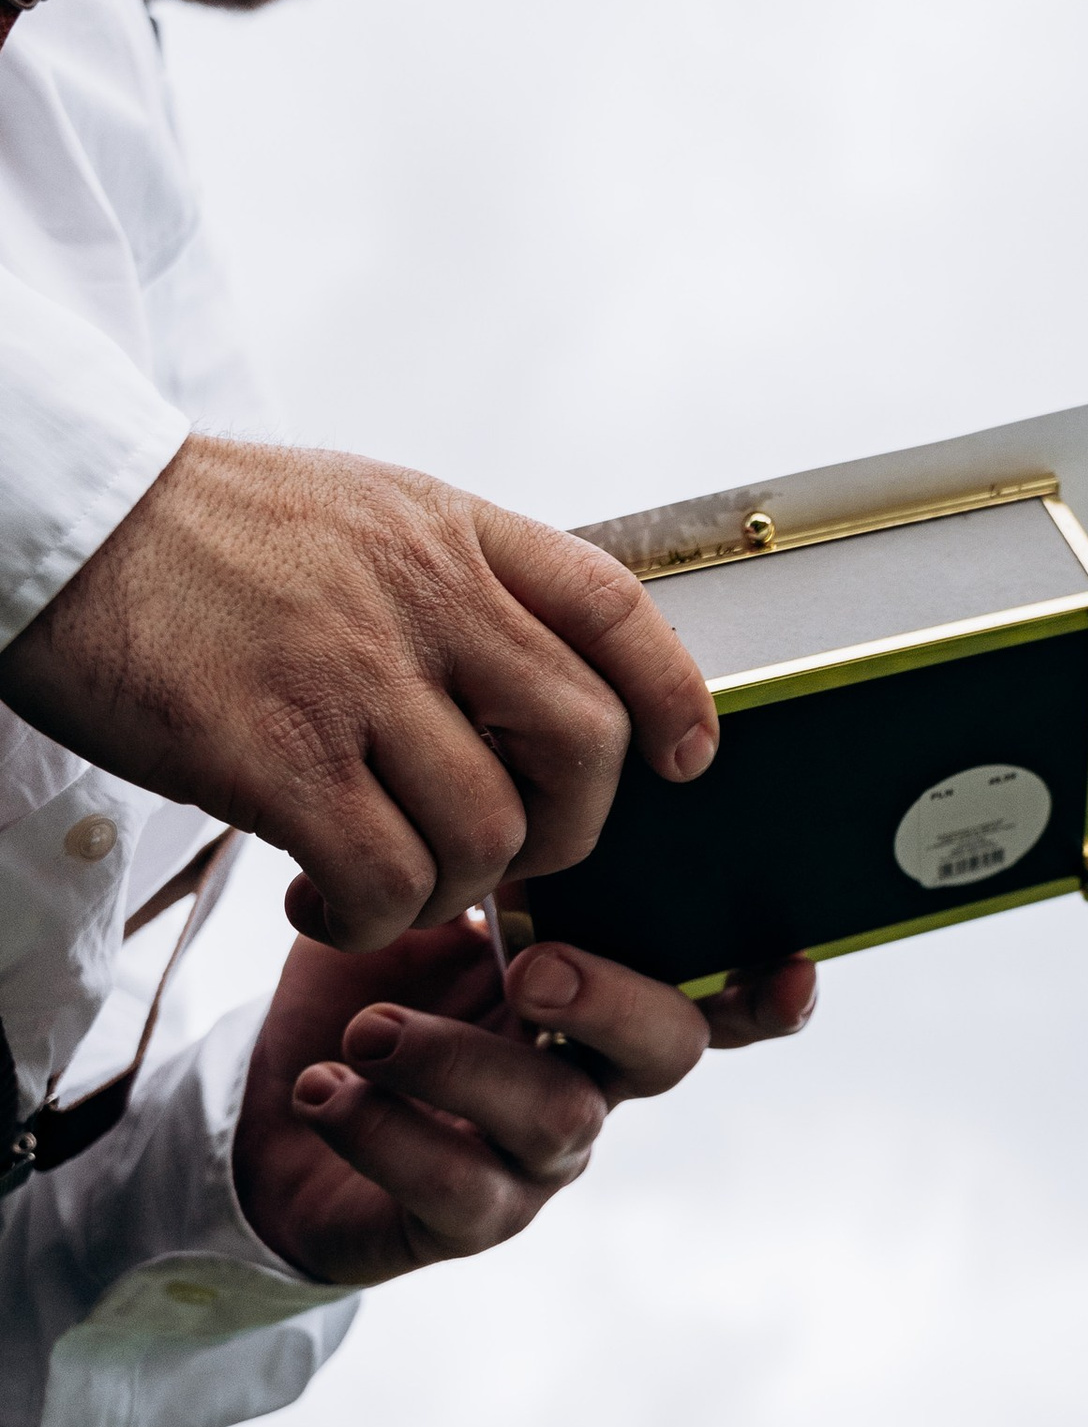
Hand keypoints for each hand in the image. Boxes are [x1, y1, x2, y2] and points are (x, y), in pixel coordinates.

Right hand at [0, 436, 718, 949]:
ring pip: (488, 830)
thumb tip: (531, 674)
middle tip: (508, 859)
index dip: (674, 695)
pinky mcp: (275, 756)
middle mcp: (425, 596)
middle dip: (569, 832)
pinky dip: (368, 916)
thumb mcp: (362, 509)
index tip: (687, 760)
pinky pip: (383, 876)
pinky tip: (321, 902)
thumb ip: (453, 579)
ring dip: (454, 888)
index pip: (615, 610)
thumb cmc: (200, 531)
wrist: (61, 524)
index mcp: (453, 530)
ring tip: (388, 884)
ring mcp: (354, 677)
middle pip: (581, 743)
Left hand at [234, 921, 817, 1287]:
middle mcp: (590, 1077)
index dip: (765, 992)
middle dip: (614, 1001)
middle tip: (532, 969)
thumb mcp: (416, 915)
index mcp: (599, 997)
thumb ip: (472, 864)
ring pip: (557, 1119)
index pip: (711, 996)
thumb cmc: (367, 996)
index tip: (789, 965)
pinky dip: (386, 1131)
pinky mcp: (463, 1219)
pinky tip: (324, 1089)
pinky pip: (456, 1190)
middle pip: (665, 1052)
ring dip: (460, 1062)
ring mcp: (535, 1157)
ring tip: (367, 1031)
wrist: (265, 1118)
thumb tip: (498, 777)